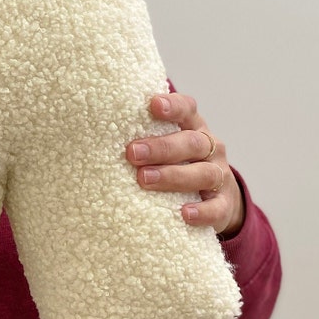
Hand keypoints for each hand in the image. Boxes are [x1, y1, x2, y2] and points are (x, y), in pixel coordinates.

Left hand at [125, 93, 244, 237]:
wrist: (216, 198)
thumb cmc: (178, 165)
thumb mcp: (166, 147)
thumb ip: (142, 137)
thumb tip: (93, 134)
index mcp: (193, 128)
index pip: (187, 109)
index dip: (173, 106)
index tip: (153, 105)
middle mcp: (210, 148)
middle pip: (191, 143)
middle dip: (161, 147)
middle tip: (132, 153)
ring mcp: (219, 175)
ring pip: (203, 173)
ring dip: (173, 176)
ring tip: (145, 179)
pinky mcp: (224, 204)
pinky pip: (216, 208)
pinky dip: (202, 211)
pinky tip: (183, 213)